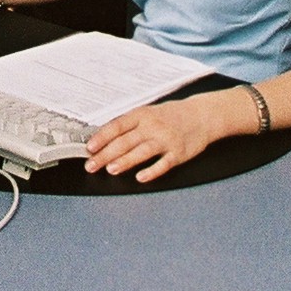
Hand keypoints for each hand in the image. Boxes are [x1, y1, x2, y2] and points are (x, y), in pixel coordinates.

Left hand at [86, 96, 223, 182]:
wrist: (202, 115)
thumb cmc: (171, 115)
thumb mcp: (148, 112)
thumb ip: (129, 125)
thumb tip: (103, 138)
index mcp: (142, 115)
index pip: (117, 126)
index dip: (102, 137)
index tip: (89, 148)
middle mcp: (152, 127)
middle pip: (125, 141)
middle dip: (106, 154)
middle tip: (91, 165)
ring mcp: (166, 140)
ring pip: (142, 151)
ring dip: (125, 161)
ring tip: (111, 169)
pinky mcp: (178, 153)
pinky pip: (163, 163)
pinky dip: (152, 171)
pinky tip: (140, 177)